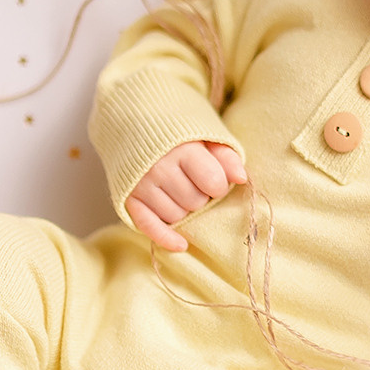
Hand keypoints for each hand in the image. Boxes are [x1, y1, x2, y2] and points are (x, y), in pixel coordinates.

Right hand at [126, 141, 247, 251]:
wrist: (134, 124)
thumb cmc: (177, 133)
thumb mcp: (205, 136)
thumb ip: (226, 156)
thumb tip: (241, 178)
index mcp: (182, 149)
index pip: (214, 183)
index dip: (219, 185)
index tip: (213, 177)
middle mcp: (159, 168)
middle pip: (195, 202)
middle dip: (200, 197)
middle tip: (193, 182)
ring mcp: (141, 185)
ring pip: (176, 217)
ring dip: (183, 210)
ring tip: (179, 192)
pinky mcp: (128, 198)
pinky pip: (149, 226)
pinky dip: (165, 238)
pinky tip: (181, 244)